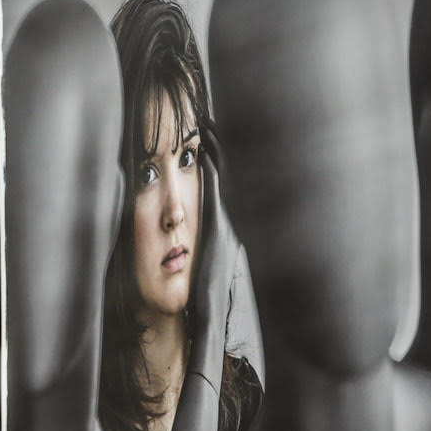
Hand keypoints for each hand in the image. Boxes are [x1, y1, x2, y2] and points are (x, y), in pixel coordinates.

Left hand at [187, 144, 234, 361]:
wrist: (209, 308)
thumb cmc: (204, 289)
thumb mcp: (206, 259)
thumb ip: (204, 240)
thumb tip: (198, 233)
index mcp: (228, 224)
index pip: (225, 183)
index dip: (219, 159)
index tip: (209, 139)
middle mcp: (232, 219)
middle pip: (230, 173)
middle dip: (220, 147)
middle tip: (209, 123)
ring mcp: (228, 222)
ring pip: (225, 178)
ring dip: (217, 153)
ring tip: (207, 129)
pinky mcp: (218, 227)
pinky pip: (215, 193)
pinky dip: (211, 172)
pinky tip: (204, 156)